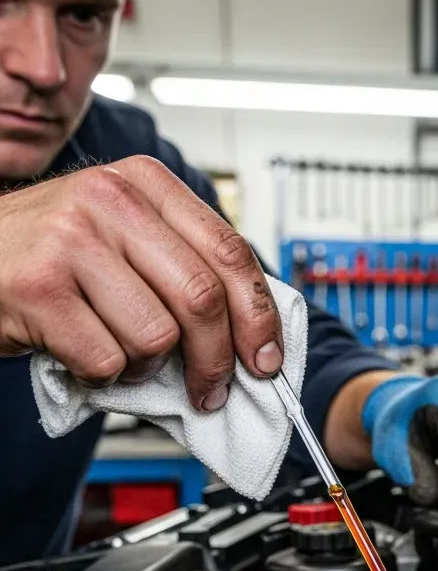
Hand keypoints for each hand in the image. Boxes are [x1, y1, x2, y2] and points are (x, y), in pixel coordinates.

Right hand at [0, 156, 282, 409]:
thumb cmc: (51, 254)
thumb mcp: (122, 235)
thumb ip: (183, 263)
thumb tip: (254, 328)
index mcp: (145, 183)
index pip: (230, 252)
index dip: (259, 316)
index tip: (266, 357)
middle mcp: (110, 200)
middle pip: (203, 298)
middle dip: (217, 359)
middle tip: (213, 388)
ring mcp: (70, 241)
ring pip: (158, 334)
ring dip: (149, 367)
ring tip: (124, 356)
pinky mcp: (38, 288)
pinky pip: (108, 358)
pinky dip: (106, 375)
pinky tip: (86, 355)